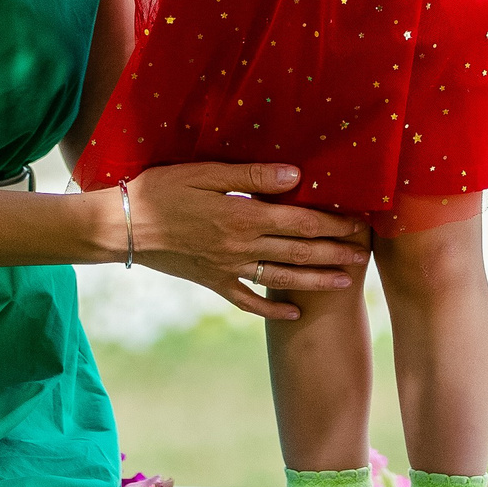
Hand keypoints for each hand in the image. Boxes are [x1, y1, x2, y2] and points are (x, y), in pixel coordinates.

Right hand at [123, 163, 369, 320]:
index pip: (300, 222)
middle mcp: (242, 247)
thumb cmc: (162, 190)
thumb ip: (251, 175)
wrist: (124, 228)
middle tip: (364, 254)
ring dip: (316, 281)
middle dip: (334, 253)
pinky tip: (294, 314)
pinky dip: (272, 310)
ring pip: (282, 279)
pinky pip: (248, 301)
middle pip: (299, 252)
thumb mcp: (205, 172)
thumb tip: (295, 175)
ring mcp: (228, 269)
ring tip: (345, 283)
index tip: (359, 224)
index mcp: (244, 216)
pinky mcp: (213, 283)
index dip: (333, 224)